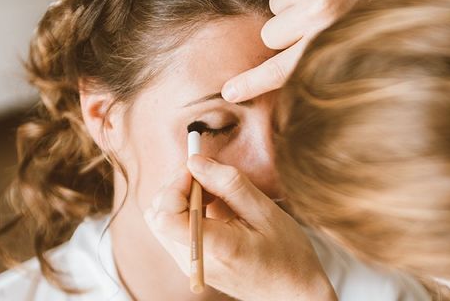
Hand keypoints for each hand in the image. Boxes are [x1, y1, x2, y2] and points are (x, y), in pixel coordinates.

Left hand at [143, 156, 336, 300]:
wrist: (292, 291)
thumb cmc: (287, 253)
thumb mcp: (265, 211)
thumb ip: (229, 184)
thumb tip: (196, 161)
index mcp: (216, 248)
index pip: (166, 217)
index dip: (175, 184)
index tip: (197, 168)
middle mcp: (195, 260)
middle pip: (157, 214)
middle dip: (175, 185)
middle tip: (206, 175)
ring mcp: (190, 265)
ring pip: (160, 220)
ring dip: (179, 196)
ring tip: (211, 191)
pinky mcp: (191, 263)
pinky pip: (172, 230)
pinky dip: (184, 209)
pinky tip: (210, 204)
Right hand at [221, 0, 449, 103]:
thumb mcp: (361, 32)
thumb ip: (323, 43)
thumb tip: (289, 50)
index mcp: (334, 38)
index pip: (282, 68)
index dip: (252, 82)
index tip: (230, 91)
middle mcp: (320, 13)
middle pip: (270, 32)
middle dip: (284, 25)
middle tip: (315, 14)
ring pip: (276, 1)